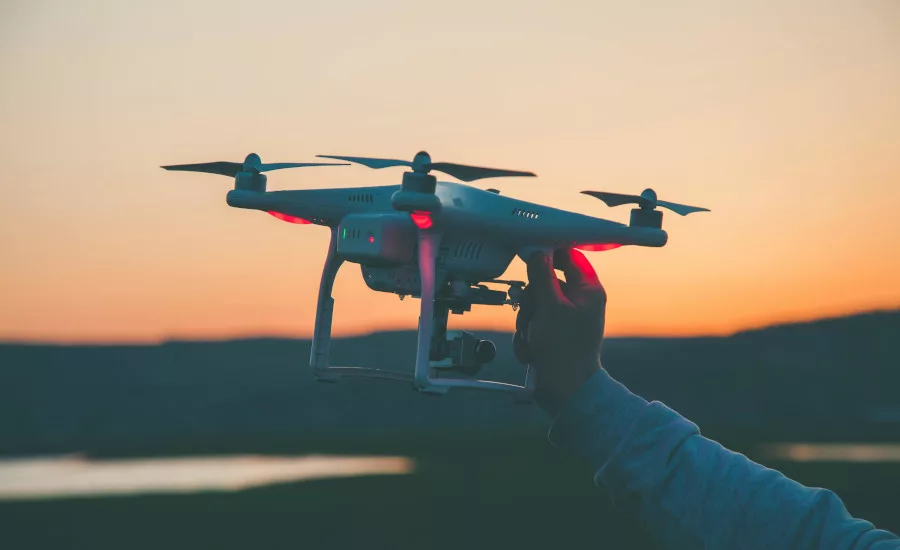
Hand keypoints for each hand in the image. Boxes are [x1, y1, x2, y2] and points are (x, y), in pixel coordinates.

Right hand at [513, 249, 606, 414]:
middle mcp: (579, 301)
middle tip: (532, 314)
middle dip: (532, 300)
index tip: (530, 254)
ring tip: (533, 338)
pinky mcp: (553, 332)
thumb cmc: (564, 350)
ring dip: (527, 321)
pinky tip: (532, 350)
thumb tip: (537, 252)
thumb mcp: (550, 307)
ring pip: (535, 303)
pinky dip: (527, 335)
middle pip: (545, 282)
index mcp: (588, 290)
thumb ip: (542, 276)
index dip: (549, 254)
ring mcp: (565, 318)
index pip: (569, 257)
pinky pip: (532, 322)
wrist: (564, 391)